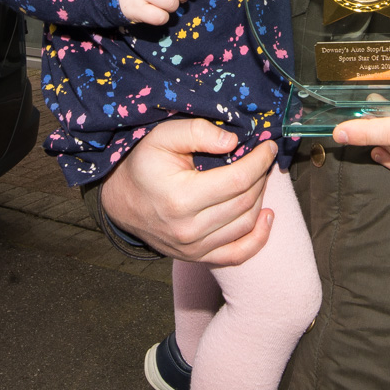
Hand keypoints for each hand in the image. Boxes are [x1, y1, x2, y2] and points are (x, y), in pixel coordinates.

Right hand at [99, 118, 278, 262]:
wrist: (121, 200)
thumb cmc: (144, 164)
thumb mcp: (163, 136)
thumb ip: (198, 131)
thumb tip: (233, 141)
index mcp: (181, 198)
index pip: (238, 180)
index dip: (259, 161)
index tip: (267, 146)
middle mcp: (188, 229)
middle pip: (245, 202)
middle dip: (261, 176)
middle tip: (263, 157)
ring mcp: (193, 248)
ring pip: (245, 224)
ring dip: (261, 198)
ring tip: (259, 177)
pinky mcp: (196, 257)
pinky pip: (237, 254)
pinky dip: (258, 238)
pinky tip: (267, 217)